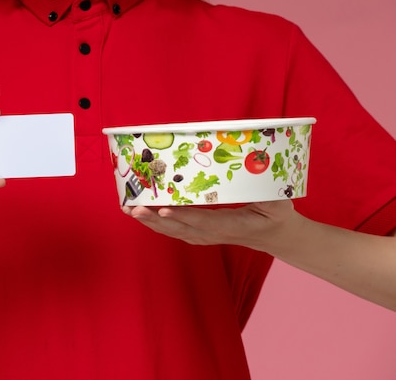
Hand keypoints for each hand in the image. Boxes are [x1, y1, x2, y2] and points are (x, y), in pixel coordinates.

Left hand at [123, 200, 299, 251]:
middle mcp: (213, 234)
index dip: (183, 216)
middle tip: (133, 207)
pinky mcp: (198, 233)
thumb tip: (258, 171)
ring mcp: (203, 235)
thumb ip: (269, 194)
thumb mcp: (280, 204)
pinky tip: (138, 212)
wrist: (274, 236)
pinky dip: (154, 221)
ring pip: (172, 230)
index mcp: (233, 226)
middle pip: (179, 228)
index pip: (204, 222)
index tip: (164, 209)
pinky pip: (172, 229)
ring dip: (148, 220)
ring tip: (128, 208)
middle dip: (154, 218)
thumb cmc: (277, 216)